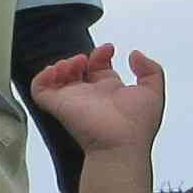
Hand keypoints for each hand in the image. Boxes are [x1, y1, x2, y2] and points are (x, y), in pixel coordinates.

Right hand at [30, 44, 167, 155]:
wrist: (120, 143)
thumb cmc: (137, 125)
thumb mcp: (154, 92)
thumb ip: (150, 69)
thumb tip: (134, 55)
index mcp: (110, 91)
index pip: (99, 68)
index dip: (101, 54)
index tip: (109, 49)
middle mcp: (90, 95)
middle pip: (76, 71)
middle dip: (79, 59)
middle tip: (86, 59)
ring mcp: (72, 100)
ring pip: (57, 77)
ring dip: (62, 64)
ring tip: (74, 64)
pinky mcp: (57, 105)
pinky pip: (39, 89)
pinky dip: (42, 77)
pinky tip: (57, 70)